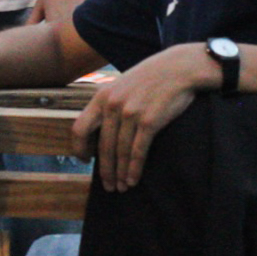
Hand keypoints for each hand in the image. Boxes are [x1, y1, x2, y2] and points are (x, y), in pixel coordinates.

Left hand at [72, 44, 207, 191]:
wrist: (178, 68)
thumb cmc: (151, 78)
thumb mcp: (121, 85)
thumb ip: (109, 104)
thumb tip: (102, 129)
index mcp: (101, 96)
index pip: (79, 128)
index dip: (79, 148)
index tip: (85, 161)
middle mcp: (112, 105)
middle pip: (102, 146)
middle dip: (104, 170)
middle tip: (108, 186)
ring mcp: (130, 113)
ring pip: (120, 152)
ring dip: (120, 173)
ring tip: (121, 187)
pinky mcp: (148, 121)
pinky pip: (138, 151)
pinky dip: (134, 168)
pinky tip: (132, 179)